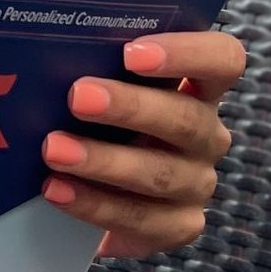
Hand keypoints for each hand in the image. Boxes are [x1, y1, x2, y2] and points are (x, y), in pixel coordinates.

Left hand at [41, 31, 245, 259]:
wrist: (89, 191)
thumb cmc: (93, 121)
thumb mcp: (99, 88)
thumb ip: (92, 65)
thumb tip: (48, 45)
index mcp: (197, 88)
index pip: (222, 60)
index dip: (188, 53)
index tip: (133, 53)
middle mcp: (205, 135)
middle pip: (187, 119)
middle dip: (130, 107)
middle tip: (78, 96)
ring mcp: (196, 183)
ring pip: (161, 174)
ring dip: (104, 161)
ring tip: (54, 149)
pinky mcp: (178, 226)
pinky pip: (143, 219)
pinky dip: (95, 205)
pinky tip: (56, 190)